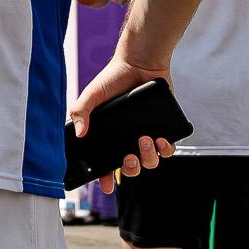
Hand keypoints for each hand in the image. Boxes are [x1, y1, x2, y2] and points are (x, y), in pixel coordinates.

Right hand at [68, 74, 175, 188]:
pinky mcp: (163, 128)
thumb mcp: (92, 94)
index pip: (106, 163)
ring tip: (145, 140)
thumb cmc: (114, 77)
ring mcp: (146, 135)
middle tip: (128, 157)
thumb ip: (81, 111)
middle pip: (130, 167)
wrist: (140, 62)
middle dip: (130, 168)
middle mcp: (128, 139)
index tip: (106, 186)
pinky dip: (166, 149)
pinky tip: (161, 140)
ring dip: (148, 157)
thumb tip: (80, 134)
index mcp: (110, 136)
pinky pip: (167, 149)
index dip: (105, 177)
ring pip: (149, 161)